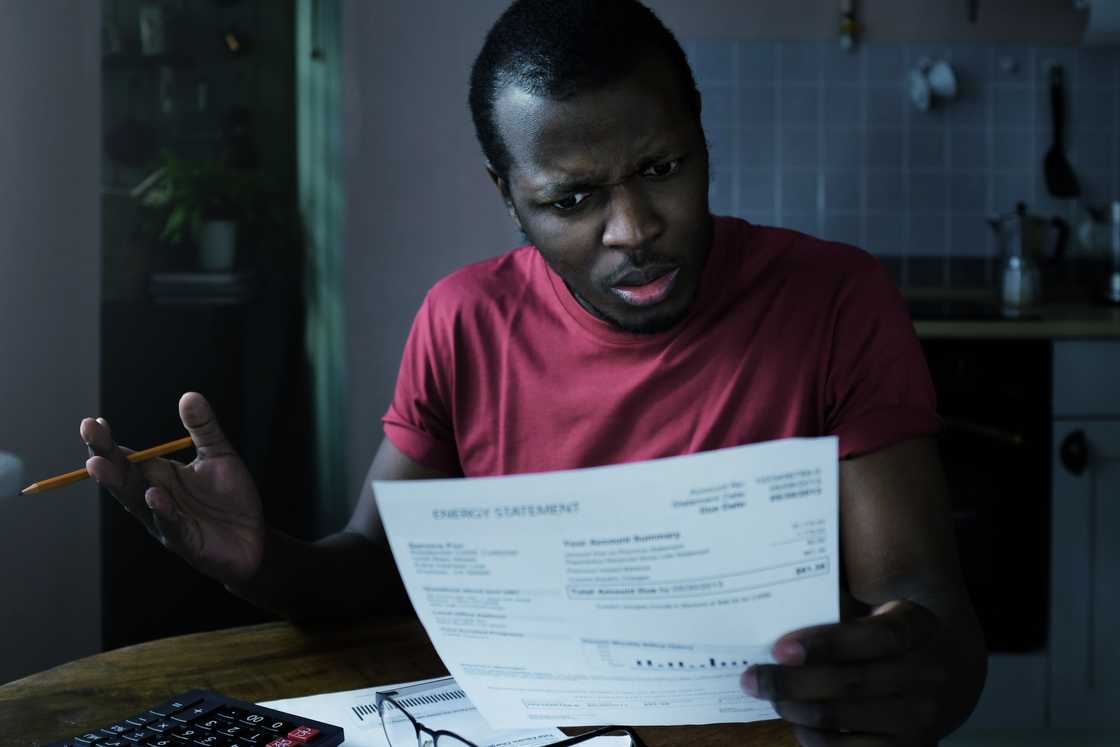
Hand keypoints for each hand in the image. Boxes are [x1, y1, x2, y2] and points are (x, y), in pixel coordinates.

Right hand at [80, 392, 264, 586]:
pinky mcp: (186, 540)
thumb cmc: (230, 496)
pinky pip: (170, 525)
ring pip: (136, 502)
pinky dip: (161, 512)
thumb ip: (203, 427)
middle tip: (89, 438)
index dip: (107, 443)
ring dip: (119, 485)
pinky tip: (153, 496)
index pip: (125, 458)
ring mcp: (165, 521)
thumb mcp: (219, 454)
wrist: (254, 536)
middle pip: (122, 477)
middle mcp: (153, 498)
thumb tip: (189, 395)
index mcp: (157, 475)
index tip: (93, 423)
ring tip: (102, 465)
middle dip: (103, 458)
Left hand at [742, 600, 946, 745]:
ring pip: (842, 718)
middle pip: (850, 683)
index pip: (874, 637)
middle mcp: (928, 675)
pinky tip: (796, 720)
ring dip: (794, 708)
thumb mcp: (881, 610)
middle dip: (791, 683)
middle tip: (752, 678)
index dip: (826, 644)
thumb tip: (775, 629)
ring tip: (768, 695)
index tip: (780, 649)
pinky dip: (812, 736)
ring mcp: (921, 718)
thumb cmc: (893, 632)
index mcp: (919, 627)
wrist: (951, 668)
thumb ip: (840, 613)